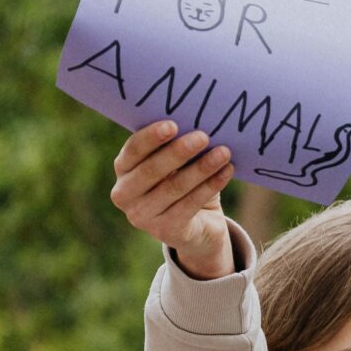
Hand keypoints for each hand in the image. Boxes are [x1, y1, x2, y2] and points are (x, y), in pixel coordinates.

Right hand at [111, 122, 234, 279]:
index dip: (151, 137)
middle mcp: (124, 194)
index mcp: (123, 169)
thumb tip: (198, 119)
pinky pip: (190, 205)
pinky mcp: (165, 231)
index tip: (173, 124)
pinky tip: (227, 171)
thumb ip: (176, 144)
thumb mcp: (177, 162)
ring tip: (224, 152)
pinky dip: (211, 186)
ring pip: (174, 188)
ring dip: (201, 168)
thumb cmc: (184, 180)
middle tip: (204, 136)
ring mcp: (142, 216)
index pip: (133, 150)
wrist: (198, 225)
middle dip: (179, 151)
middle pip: (152, 170)